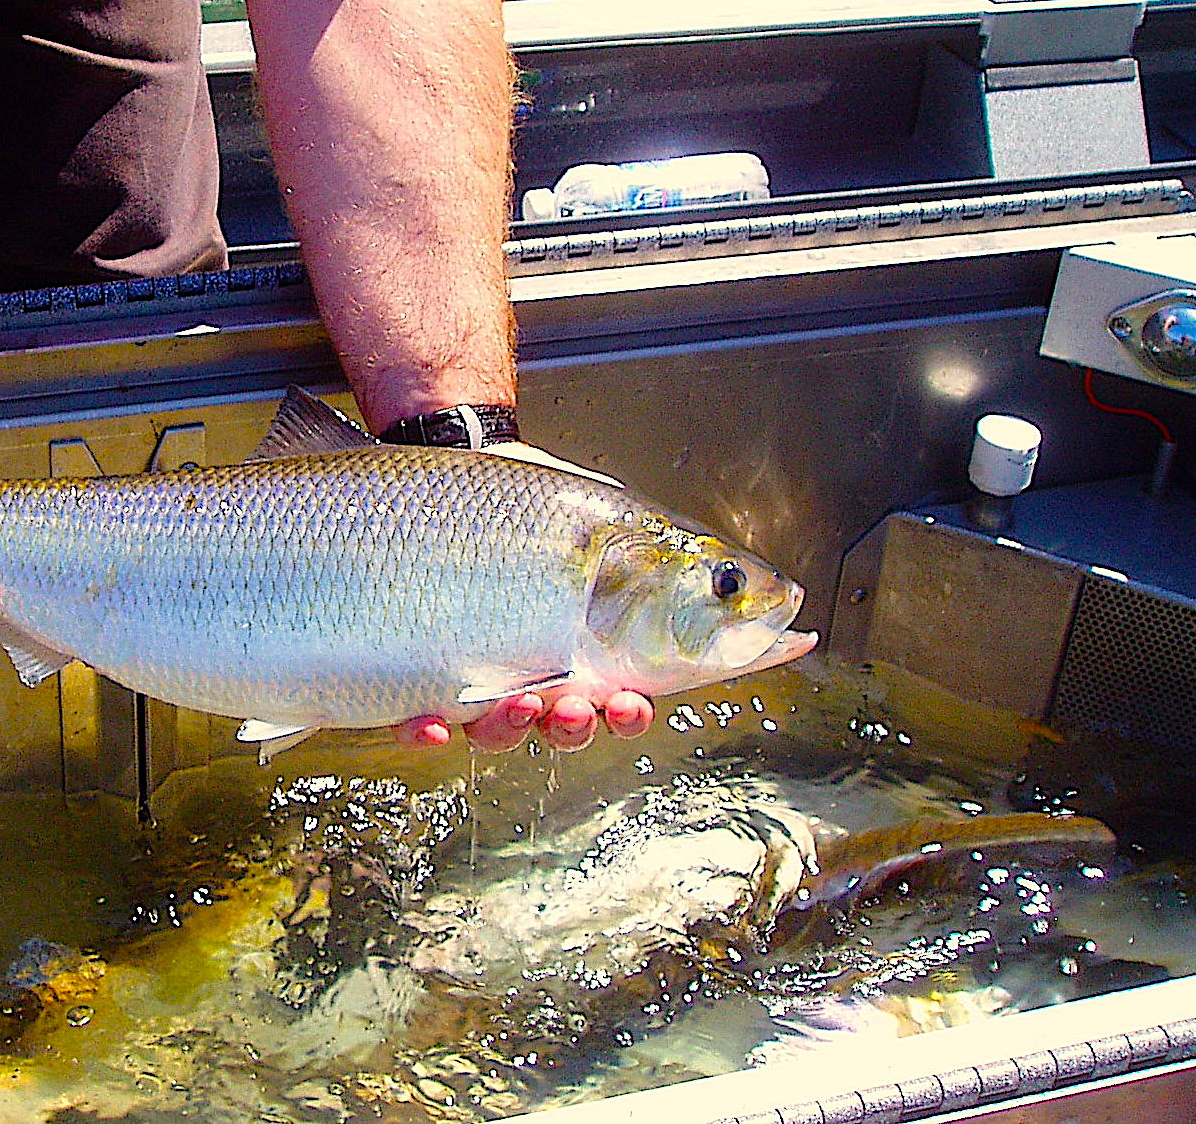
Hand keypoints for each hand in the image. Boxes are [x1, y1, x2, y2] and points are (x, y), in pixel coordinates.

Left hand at [392, 438, 655, 752]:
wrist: (472, 464)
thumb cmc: (550, 500)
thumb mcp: (621, 527)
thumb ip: (678, 572)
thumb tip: (776, 599)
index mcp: (595, 651)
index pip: (622, 701)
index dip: (630, 717)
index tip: (633, 705)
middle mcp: (541, 672)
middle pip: (564, 726)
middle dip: (578, 725)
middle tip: (583, 705)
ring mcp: (480, 674)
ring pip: (499, 730)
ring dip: (514, 727)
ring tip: (523, 699)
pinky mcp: (423, 671)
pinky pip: (420, 720)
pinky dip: (426, 732)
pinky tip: (433, 725)